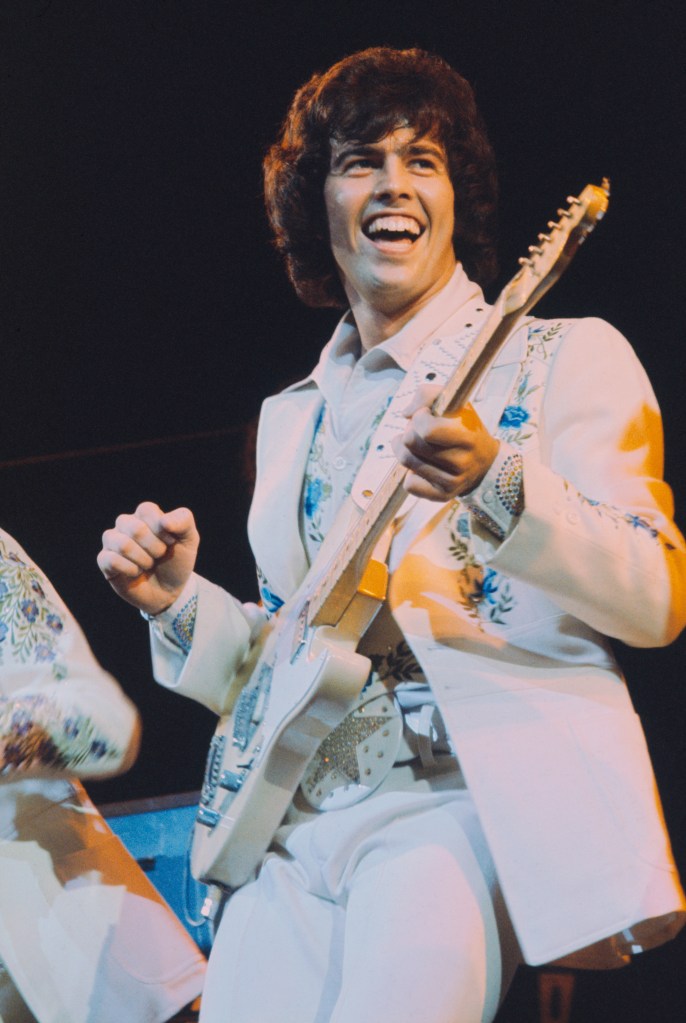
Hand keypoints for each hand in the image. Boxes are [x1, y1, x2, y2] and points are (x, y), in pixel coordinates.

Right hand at [97, 502, 199, 614]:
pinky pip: (111, 560)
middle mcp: (125, 524)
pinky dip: (130, 569)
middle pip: (135, 528)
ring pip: (122, 544)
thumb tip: (164, 521)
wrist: (169, 592)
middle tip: (159, 556)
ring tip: (148, 565)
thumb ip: (184, 521)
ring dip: (143, 560)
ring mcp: (112, 541)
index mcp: (144, 514)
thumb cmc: (177, 562)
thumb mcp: (189, 540)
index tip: (171, 542)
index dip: (162, 530)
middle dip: (154, 548)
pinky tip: (136, 572)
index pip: (146, 510)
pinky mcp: (104, 560)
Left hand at [393, 387, 499, 501]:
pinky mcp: (442, 495)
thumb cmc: (464, 427)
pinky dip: (410, 473)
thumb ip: (428, 394)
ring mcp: (453, 482)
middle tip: (419, 431)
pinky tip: (422, 466)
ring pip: (407, 462)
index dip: (420, 417)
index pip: (427, 429)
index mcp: (468, 436)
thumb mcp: (454, 403)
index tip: (426, 415)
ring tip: (417, 446)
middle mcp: (462, 462)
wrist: (485, 461)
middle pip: (411, 443)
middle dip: (409, 432)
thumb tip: (406, 414)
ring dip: (405, 450)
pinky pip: (410, 484)